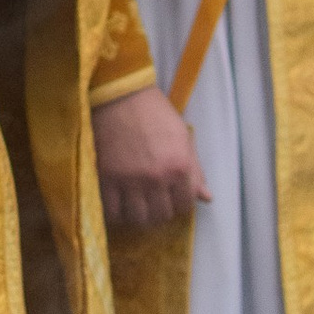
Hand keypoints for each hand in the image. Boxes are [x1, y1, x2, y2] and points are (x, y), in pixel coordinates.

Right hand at [93, 83, 211, 231]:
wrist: (120, 95)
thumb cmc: (155, 112)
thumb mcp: (182, 137)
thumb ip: (195, 170)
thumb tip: (206, 198)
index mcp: (179, 167)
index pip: (184, 205)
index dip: (178, 204)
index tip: (170, 198)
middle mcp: (156, 178)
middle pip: (161, 215)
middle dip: (159, 211)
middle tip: (152, 201)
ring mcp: (130, 180)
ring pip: (137, 218)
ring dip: (139, 215)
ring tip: (135, 205)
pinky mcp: (106, 178)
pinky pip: (112, 211)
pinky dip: (116, 213)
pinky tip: (118, 204)